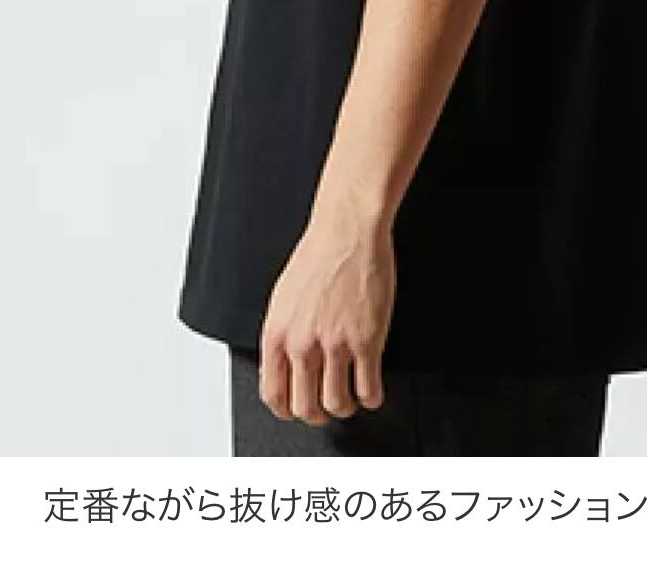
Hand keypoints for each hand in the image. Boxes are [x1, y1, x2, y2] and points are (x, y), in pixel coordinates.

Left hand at [257, 195, 395, 424]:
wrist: (347, 231)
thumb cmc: (319, 254)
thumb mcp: (284, 298)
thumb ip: (283, 334)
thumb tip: (285, 364)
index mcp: (277, 334)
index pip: (273, 394)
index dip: (287, 409)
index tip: (296, 410)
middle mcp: (303, 344)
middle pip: (305, 407)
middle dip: (317, 415)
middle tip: (327, 408)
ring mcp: (336, 344)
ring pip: (337, 404)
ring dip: (346, 407)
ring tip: (352, 398)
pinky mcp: (367, 340)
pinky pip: (369, 388)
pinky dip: (372, 397)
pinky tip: (372, 390)